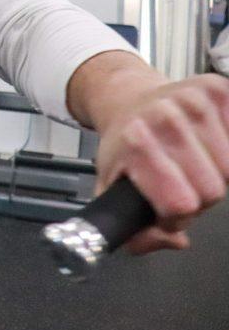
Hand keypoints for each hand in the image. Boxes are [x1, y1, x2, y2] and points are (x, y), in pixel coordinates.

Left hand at [94, 73, 228, 253]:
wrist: (129, 100)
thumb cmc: (126, 147)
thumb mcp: (112, 188)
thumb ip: (134, 229)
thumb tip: (174, 240)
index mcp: (134, 143)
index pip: (180, 204)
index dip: (176, 216)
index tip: (166, 207)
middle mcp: (164, 117)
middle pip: (212, 190)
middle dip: (198, 196)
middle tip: (181, 182)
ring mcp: (193, 100)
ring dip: (217, 173)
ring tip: (194, 163)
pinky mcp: (218, 89)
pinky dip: (228, 148)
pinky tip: (208, 144)